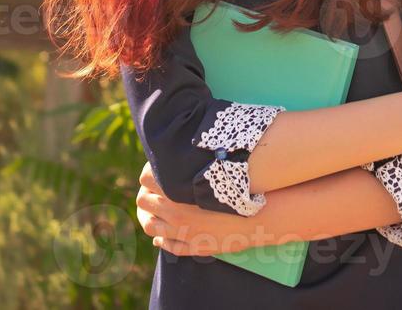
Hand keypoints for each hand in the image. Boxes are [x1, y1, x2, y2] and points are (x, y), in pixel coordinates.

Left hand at [135, 161, 258, 256]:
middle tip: (154, 192)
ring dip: (151, 219)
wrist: (259, 214)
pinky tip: (164, 236)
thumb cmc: (239, 186)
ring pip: (150, 226)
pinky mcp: (192, 246)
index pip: (146, 178)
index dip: (149, 175)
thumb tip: (177, 155)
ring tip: (156, 214)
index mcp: (177, 188)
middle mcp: (175, 210)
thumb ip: (192, 164)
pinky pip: (167, 245)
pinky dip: (162, 240)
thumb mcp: (213, 170)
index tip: (155, 174)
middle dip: (147, 195)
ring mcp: (182, 230)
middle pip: (143, 201)